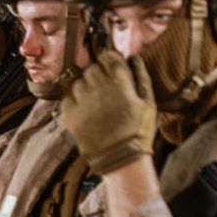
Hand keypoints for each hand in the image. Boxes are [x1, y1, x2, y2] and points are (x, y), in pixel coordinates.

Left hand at [58, 49, 155, 173]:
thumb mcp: (149, 103)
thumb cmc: (139, 130)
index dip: (110, 60)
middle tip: (105, 87)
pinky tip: (85, 107)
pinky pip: (67, 97)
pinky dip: (74, 99)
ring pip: (78, 82)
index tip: (112, 67)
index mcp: (120, 84)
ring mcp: (82, 102)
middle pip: (91, 68)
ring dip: (85, 86)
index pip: (107, 57)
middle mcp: (98, 89)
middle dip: (98, 73)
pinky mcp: (69, 115)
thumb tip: (134, 57)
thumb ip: (141, 77)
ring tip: (95, 99)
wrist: (120, 159)